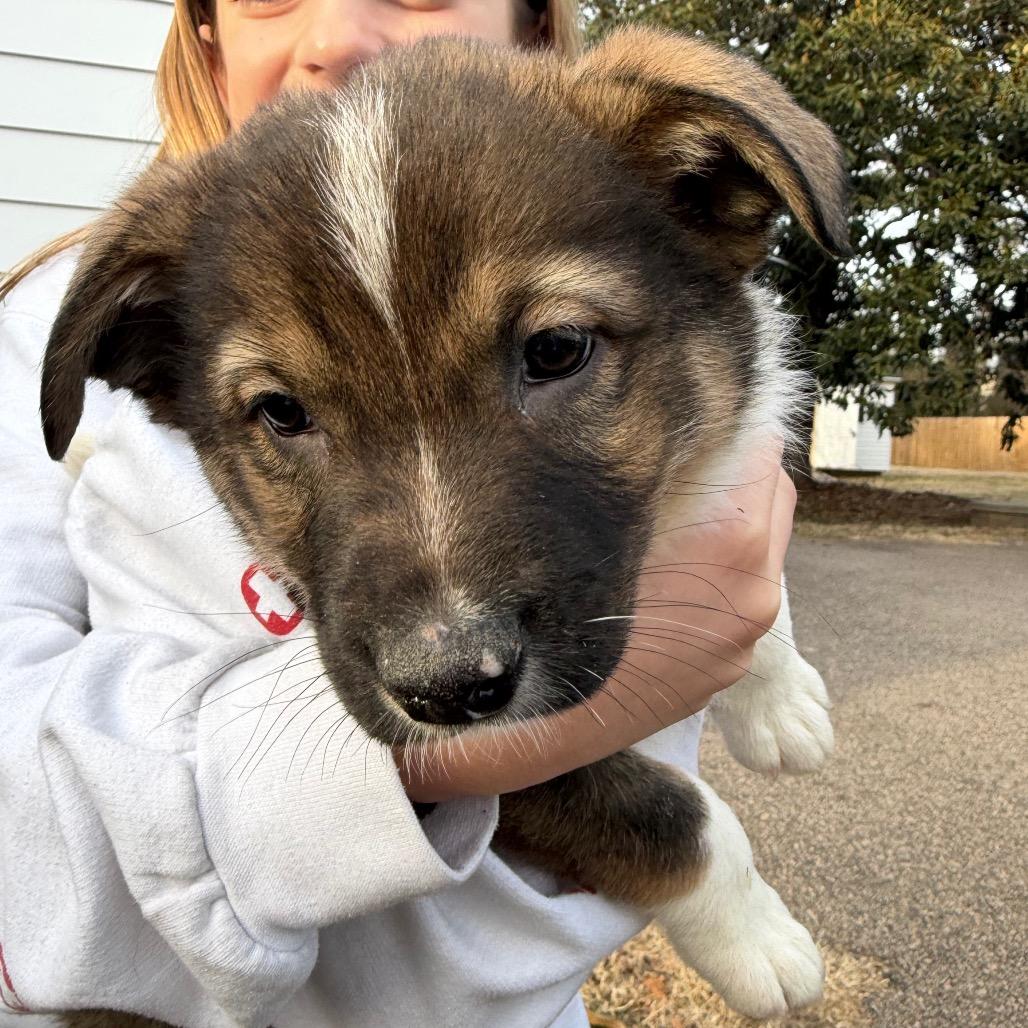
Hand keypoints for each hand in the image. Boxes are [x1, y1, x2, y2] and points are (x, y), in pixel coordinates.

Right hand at [398, 432, 795, 800]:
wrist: (534, 721)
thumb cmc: (553, 611)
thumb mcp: (600, 518)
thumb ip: (651, 462)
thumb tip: (680, 412)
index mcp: (733, 545)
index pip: (761, 447)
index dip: (726, 419)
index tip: (692, 409)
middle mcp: (757, 593)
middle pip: (771, 492)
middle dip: (735, 464)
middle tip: (683, 450)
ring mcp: (746, 637)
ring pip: (763, 541)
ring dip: (732, 513)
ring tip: (674, 506)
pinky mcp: (730, 664)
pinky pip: (745, 588)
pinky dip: (721, 565)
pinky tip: (667, 564)